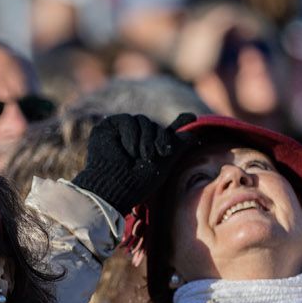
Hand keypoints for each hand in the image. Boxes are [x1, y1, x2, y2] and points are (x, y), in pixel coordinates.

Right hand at [72, 112, 196, 213]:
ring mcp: (120, 133)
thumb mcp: (165, 163)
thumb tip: (194, 129)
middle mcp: (134, 140)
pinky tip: (127, 150)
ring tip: (137, 156)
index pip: (164, 132)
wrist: (116, 187)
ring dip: (144, 139)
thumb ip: (178, 144)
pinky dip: (130, 134)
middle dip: (158, 138)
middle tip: (152, 155)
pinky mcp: (107, 128)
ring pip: (142, 121)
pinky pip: (127, 120)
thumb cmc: (139, 182)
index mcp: (148, 148)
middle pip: (154, 125)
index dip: (178, 124)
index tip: (192, 116)